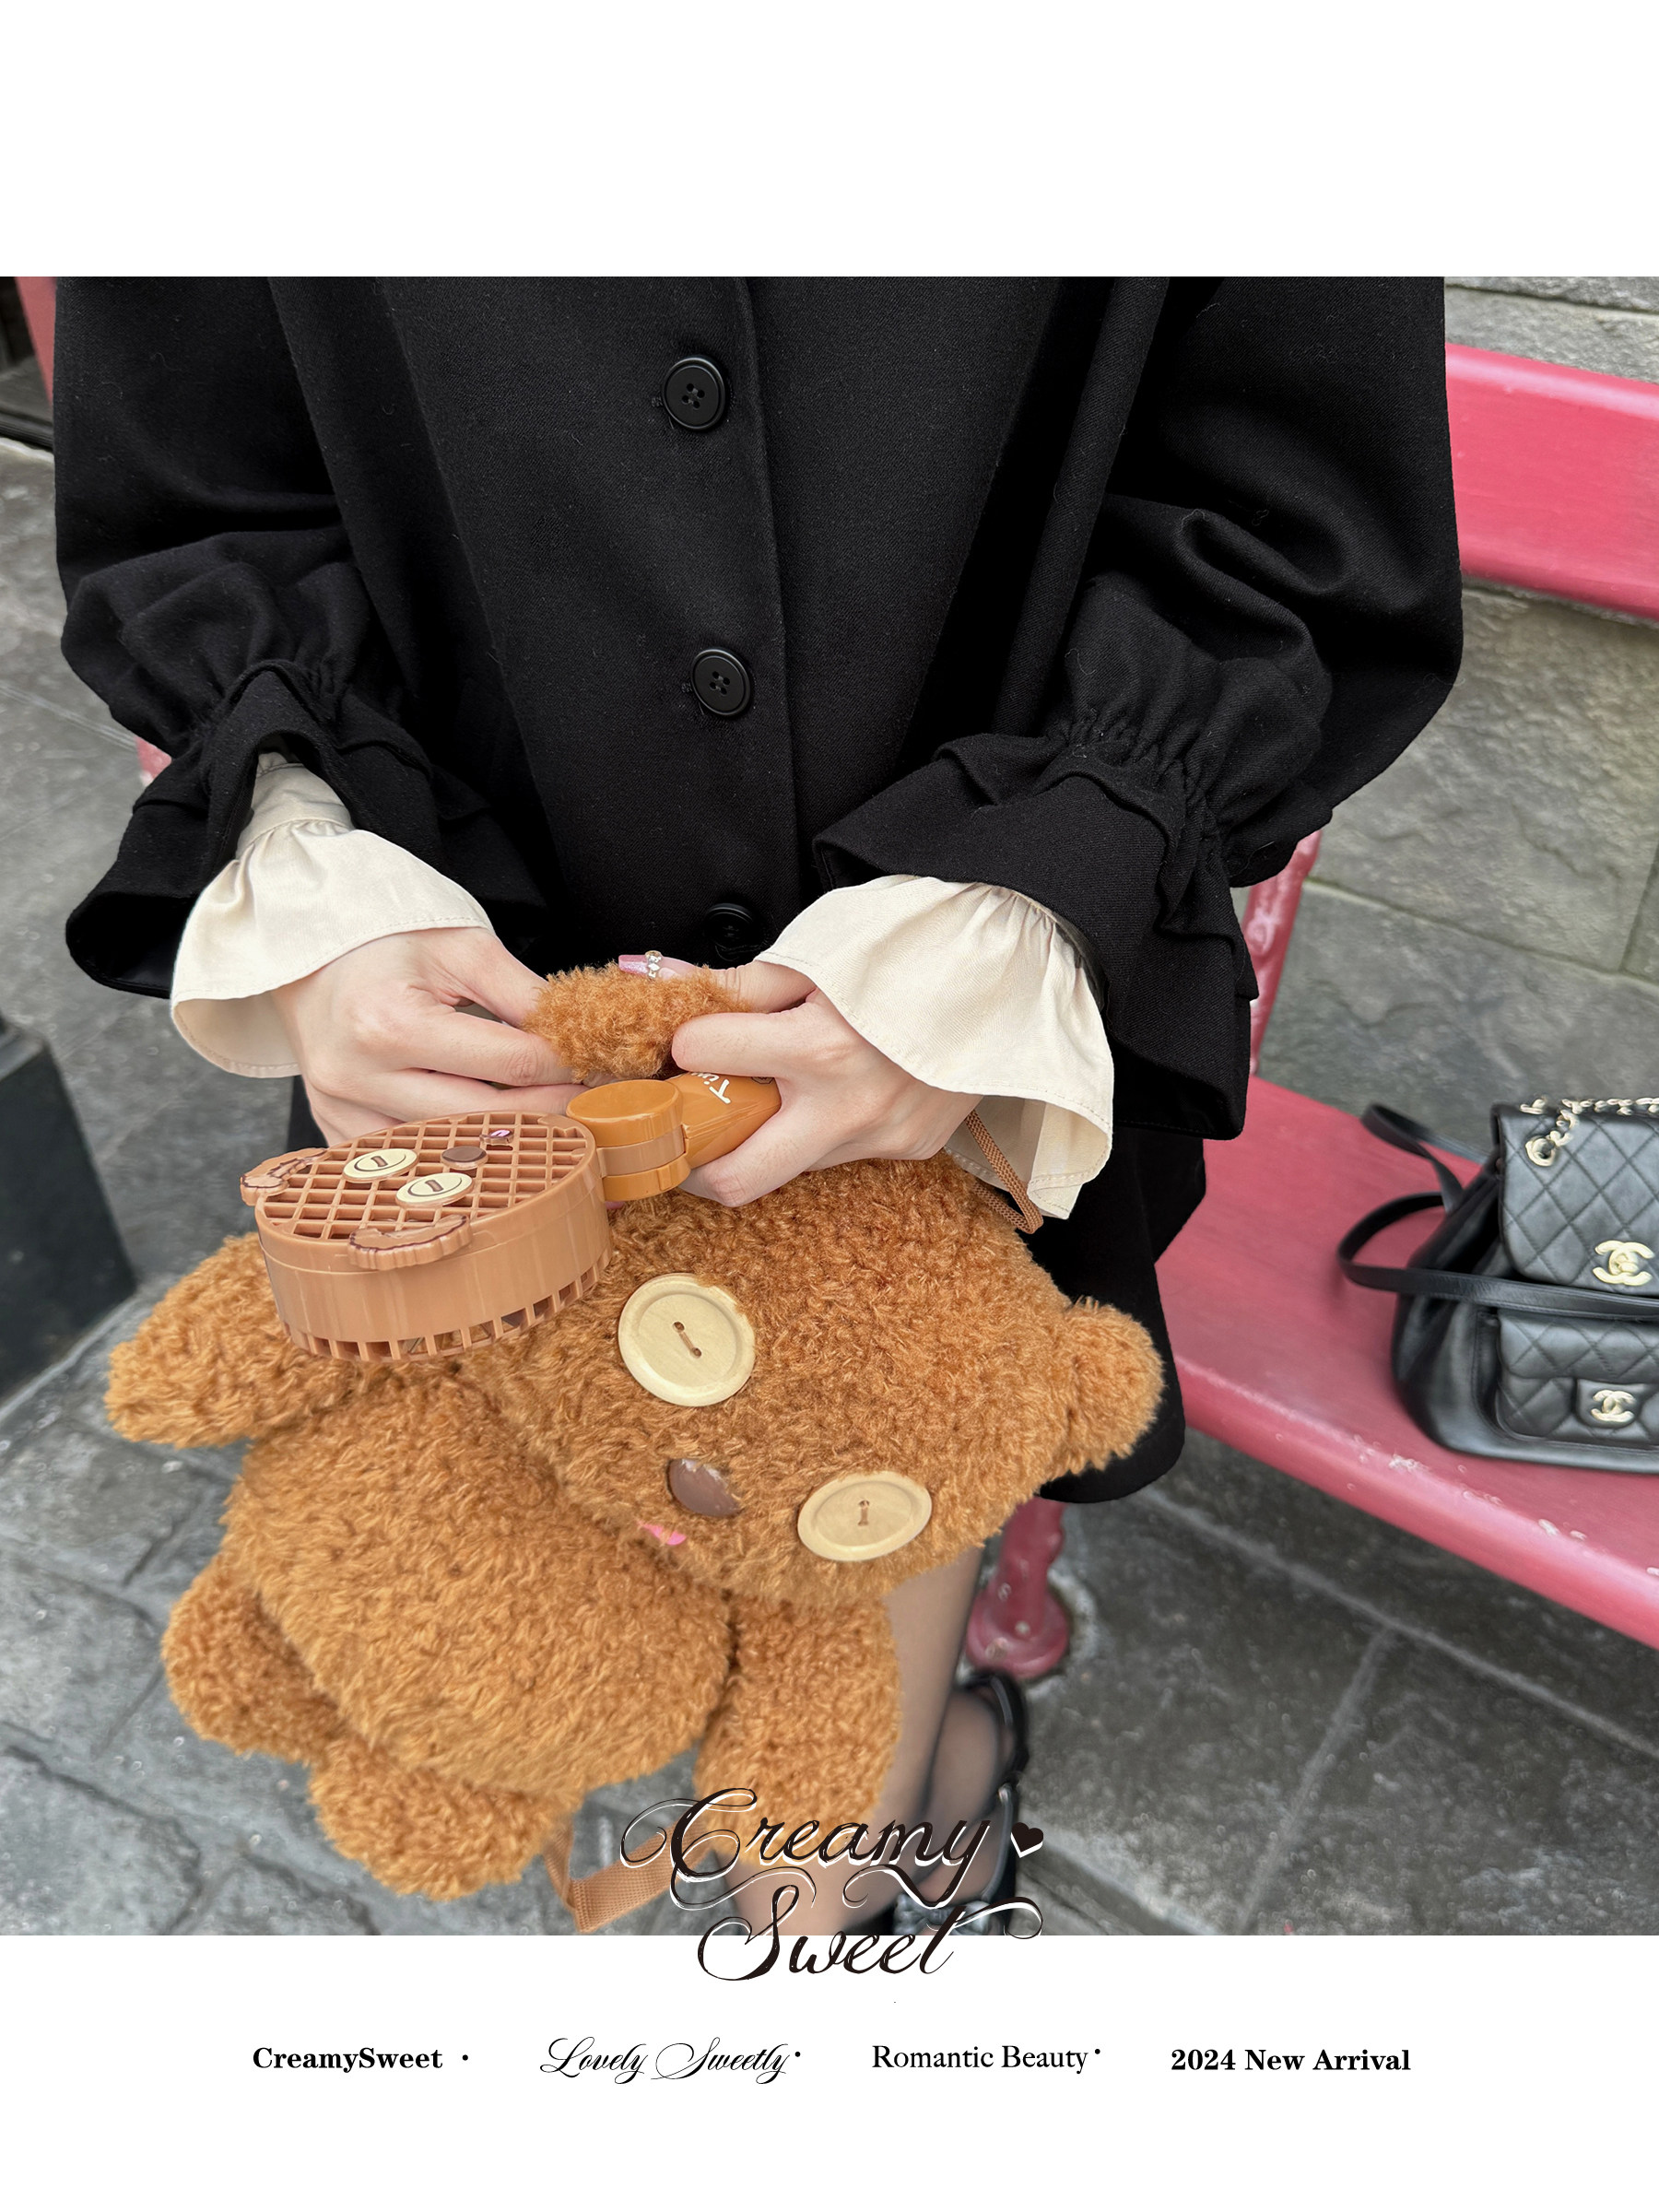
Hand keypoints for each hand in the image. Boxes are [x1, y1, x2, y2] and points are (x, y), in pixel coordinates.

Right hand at [273, 927, 579, 1146]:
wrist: (307, 957)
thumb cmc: (384, 942)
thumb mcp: (462, 946)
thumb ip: (523, 994)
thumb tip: (580, 1036)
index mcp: (389, 1023)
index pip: (508, 1065)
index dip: (566, 1068)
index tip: (601, 1066)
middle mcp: (359, 1078)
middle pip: (485, 1118)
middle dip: (551, 1111)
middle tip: (594, 1102)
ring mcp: (342, 1114)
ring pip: (451, 1150)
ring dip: (508, 1139)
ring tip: (552, 1121)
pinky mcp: (338, 1132)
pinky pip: (413, 1159)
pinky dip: (458, 1151)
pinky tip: (493, 1137)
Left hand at [628, 954, 980, 1206]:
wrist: (1019, 969)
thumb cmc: (921, 946)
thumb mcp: (825, 950)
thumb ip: (742, 983)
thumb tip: (665, 987)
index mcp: (820, 1047)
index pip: (705, 1055)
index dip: (681, 1040)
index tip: (680, 1038)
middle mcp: (848, 1108)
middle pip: (733, 1180)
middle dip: (691, 1161)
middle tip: (681, 1128)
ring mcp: (882, 1136)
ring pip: (788, 1165)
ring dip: (762, 1136)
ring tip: (764, 1089)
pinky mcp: (909, 1148)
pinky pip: (838, 1152)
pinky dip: (816, 1126)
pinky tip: (832, 1087)